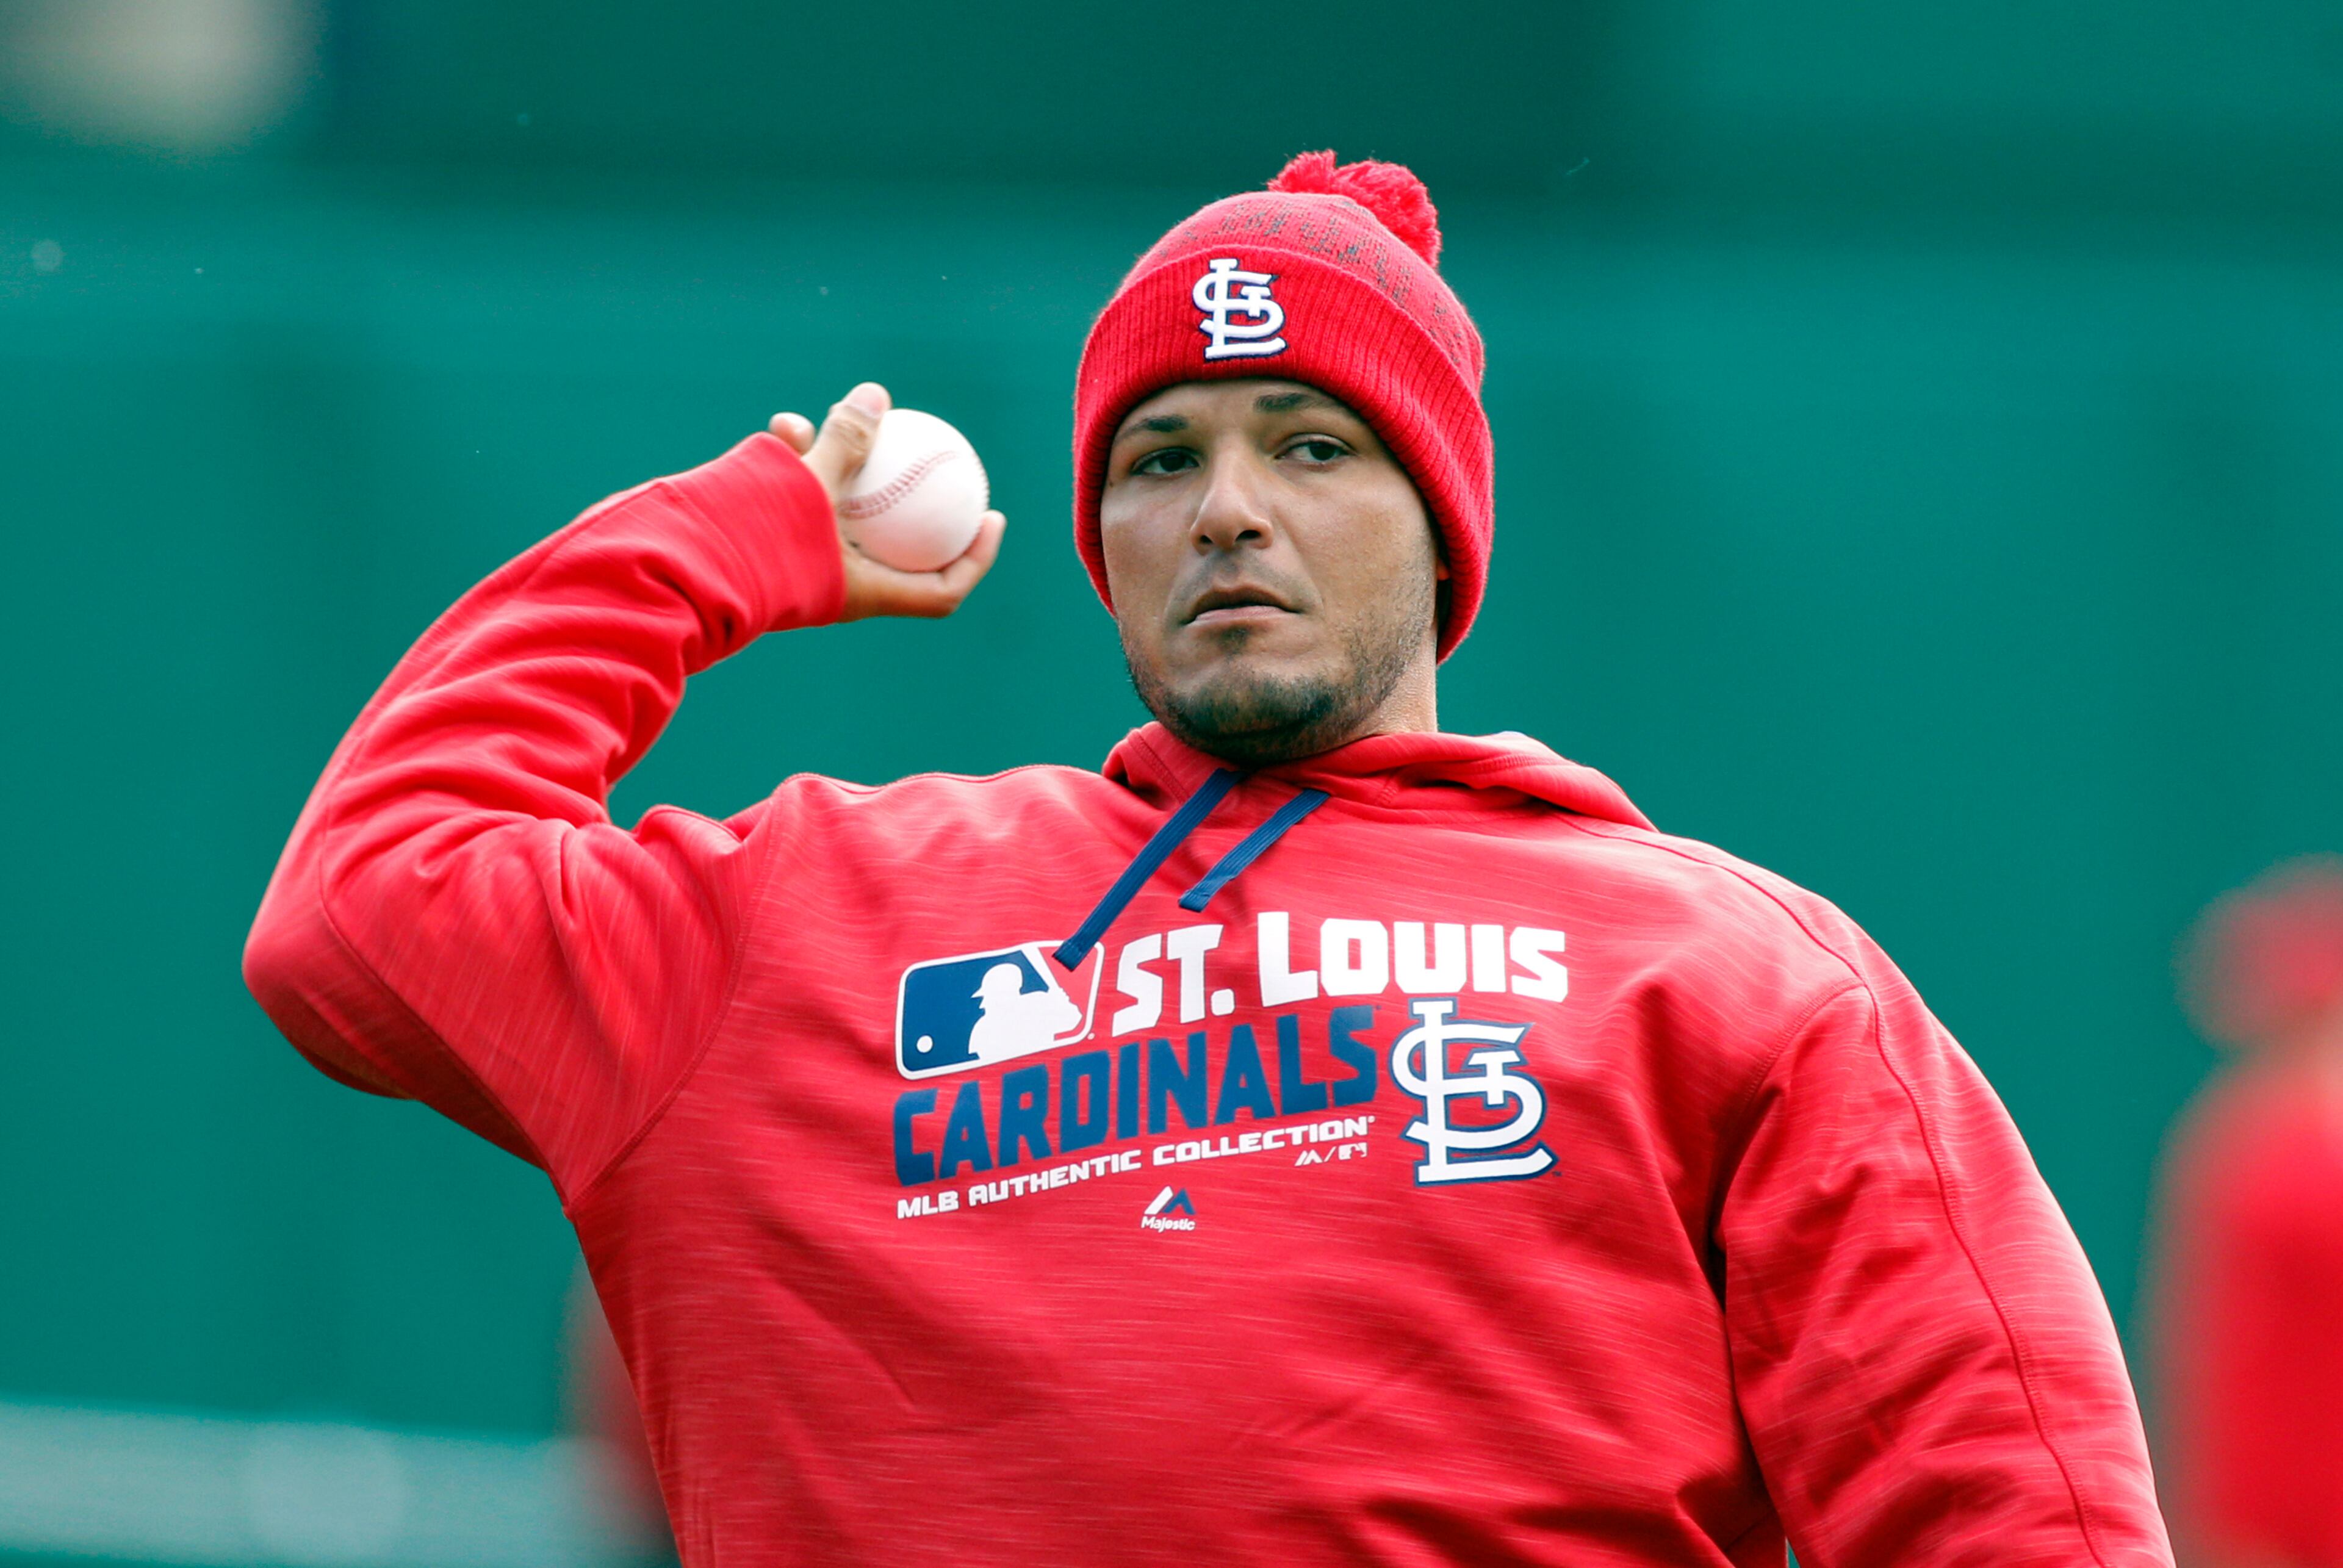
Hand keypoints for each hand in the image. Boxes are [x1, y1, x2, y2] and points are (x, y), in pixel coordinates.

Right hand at [768, 383, 1006, 621]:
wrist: (676, 575)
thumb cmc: (751, 541)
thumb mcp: (807, 485)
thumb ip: (845, 442)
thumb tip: (876, 394)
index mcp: (863, 592)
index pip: (940, 589)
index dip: (975, 558)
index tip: (991, 517)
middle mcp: (837, 585)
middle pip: (894, 544)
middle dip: (905, 496)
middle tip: (925, 457)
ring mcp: (801, 567)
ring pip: (839, 514)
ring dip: (838, 466)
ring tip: (822, 420)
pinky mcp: (767, 548)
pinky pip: (799, 506)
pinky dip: (797, 470)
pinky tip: (782, 427)